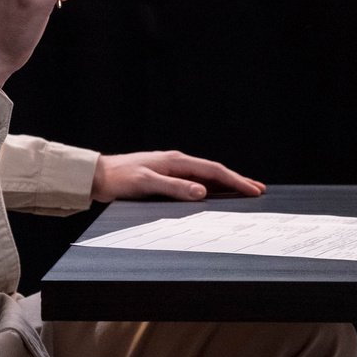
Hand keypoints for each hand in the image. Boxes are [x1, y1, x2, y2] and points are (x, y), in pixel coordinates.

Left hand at [90, 150, 266, 202]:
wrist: (98, 176)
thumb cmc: (120, 180)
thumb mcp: (147, 184)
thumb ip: (175, 188)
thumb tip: (203, 192)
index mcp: (176, 161)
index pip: (213, 171)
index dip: (235, 181)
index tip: (253, 190)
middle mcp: (177, 162)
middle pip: (214, 172)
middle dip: (237, 181)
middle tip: (258, 190)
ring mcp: (172, 169)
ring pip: (206, 177)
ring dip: (226, 185)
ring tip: (244, 192)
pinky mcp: (165, 177)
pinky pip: (195, 182)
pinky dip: (210, 188)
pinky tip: (215, 195)